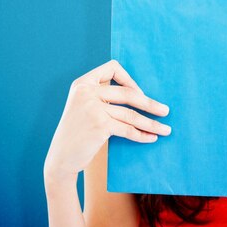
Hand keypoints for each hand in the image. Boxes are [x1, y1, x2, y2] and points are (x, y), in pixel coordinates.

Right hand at [44, 59, 171, 181]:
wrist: (60, 159)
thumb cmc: (78, 132)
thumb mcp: (84, 106)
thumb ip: (102, 96)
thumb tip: (140, 94)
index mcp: (82, 83)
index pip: (112, 68)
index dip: (129, 79)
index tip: (139, 93)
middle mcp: (86, 92)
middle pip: (127, 93)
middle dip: (149, 103)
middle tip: (166, 111)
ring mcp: (93, 108)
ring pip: (131, 113)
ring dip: (151, 122)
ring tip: (166, 129)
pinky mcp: (99, 125)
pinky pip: (127, 128)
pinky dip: (142, 134)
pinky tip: (151, 138)